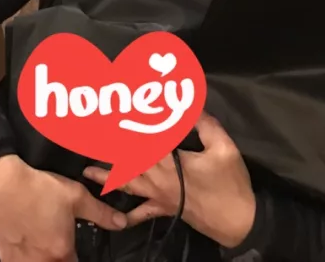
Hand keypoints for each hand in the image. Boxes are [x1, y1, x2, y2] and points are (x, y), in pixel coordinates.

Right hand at [0, 155, 127, 260]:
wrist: (4, 184)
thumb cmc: (40, 190)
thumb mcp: (77, 196)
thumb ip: (101, 213)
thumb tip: (121, 222)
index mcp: (60, 251)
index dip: (78, 257)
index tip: (75, 250)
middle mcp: (41, 260)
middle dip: (61, 259)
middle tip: (61, 247)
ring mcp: (21, 260)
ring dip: (42, 260)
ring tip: (45, 249)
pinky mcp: (5, 254)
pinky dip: (24, 259)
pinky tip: (27, 249)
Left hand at [82, 114, 254, 248]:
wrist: (237, 221)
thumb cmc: (230, 183)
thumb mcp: (223, 146)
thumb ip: (205, 123)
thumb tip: (190, 104)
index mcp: (169, 159)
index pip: (143, 137)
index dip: (129, 123)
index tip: (113, 111)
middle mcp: (157, 177)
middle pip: (128, 159)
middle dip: (109, 148)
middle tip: (90, 137)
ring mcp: (158, 195)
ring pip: (127, 184)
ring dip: (106, 177)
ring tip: (87, 172)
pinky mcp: (164, 209)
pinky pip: (142, 213)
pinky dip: (128, 215)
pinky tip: (116, 218)